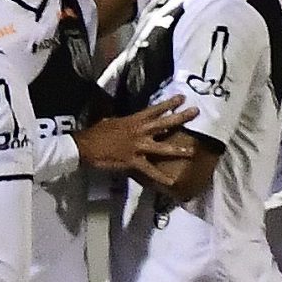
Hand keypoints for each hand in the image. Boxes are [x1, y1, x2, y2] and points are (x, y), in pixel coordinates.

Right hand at [76, 96, 198, 187]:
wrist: (86, 146)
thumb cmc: (97, 133)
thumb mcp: (111, 121)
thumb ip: (124, 122)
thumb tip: (127, 121)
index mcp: (134, 120)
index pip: (154, 110)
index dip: (169, 104)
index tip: (182, 98)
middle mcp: (139, 131)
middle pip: (164, 123)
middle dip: (180, 117)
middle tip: (195, 112)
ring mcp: (138, 146)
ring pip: (161, 146)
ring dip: (177, 148)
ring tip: (191, 150)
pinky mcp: (133, 160)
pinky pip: (149, 169)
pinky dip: (159, 177)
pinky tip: (170, 182)